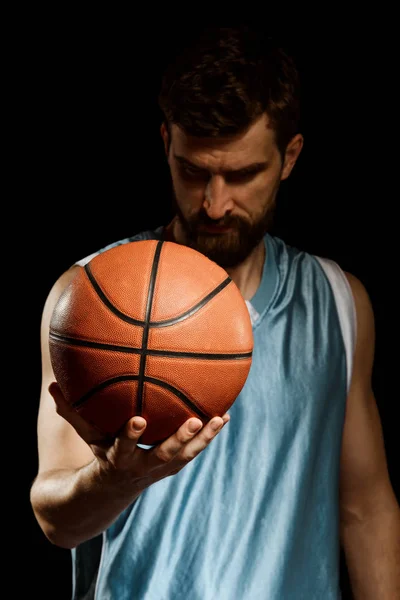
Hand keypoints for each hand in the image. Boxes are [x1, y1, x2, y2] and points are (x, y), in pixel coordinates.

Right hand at [49, 382, 228, 489]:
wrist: (110, 492)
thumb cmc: (97, 454)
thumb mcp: (84, 435)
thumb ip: (71, 412)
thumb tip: (52, 386)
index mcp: (117, 460)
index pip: (123, 449)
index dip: (131, 436)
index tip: (139, 420)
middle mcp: (142, 468)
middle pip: (163, 457)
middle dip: (179, 440)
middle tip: (195, 420)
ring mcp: (160, 470)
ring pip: (186, 456)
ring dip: (205, 439)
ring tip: (221, 417)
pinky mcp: (173, 466)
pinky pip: (194, 451)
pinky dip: (209, 436)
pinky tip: (225, 415)